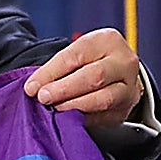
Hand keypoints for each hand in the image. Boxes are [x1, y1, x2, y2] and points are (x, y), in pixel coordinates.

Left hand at [23, 28, 144, 130]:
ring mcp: (128, 87)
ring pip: (102, 99)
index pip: (76, 55)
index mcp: (108, 40)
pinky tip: (69, 119)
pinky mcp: (125, 109)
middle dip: (64, 89)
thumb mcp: (79, 53)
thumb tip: (34, 87)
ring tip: (56, 108)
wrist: (121, 75)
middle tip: (44, 98)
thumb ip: (59, 67)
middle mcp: (123, 62)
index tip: (32, 86)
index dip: (51, 72)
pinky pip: (103, 116)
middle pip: (93, 76)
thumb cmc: (93, 62)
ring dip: (74, 106)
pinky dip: (83, 118)